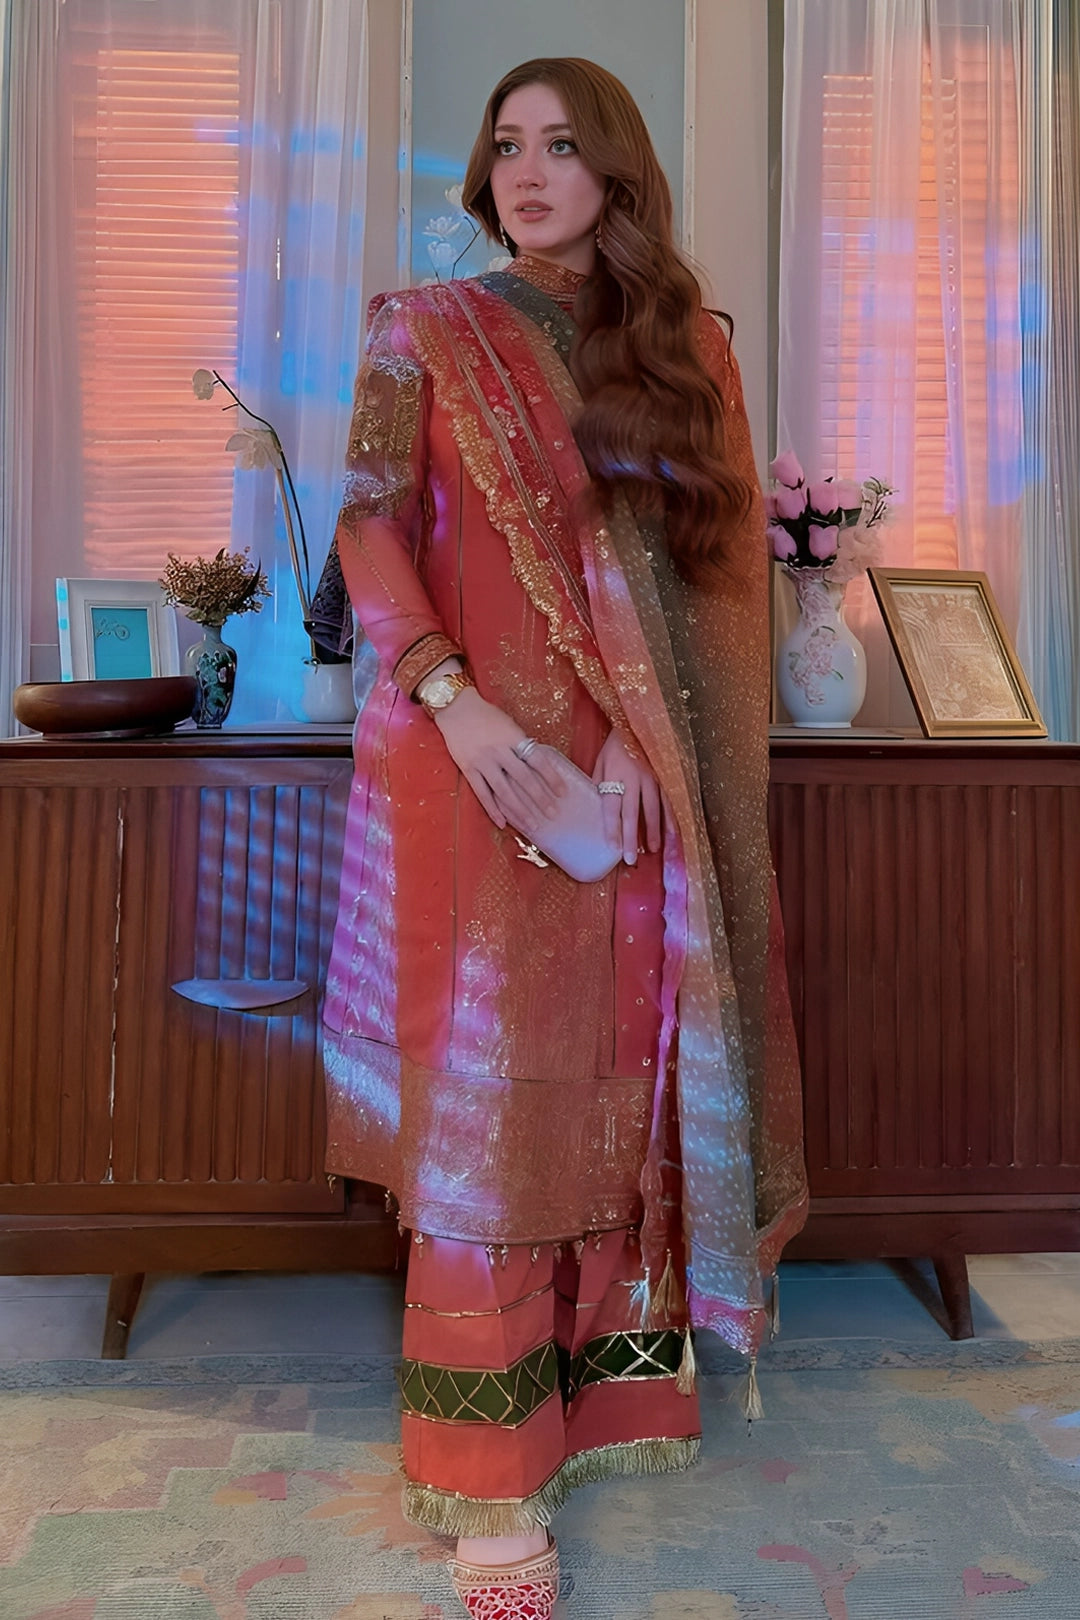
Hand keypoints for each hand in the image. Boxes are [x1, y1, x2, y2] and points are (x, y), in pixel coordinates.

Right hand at [433, 688, 564, 829]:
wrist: (456, 708)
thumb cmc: (486, 715)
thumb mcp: (508, 724)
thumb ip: (520, 744)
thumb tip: (537, 766)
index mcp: (512, 737)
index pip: (537, 760)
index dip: (551, 778)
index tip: (562, 792)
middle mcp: (499, 751)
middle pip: (523, 779)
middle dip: (540, 799)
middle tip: (552, 814)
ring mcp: (482, 761)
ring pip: (504, 791)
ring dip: (520, 810)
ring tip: (532, 825)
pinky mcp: (468, 769)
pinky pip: (482, 793)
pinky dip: (493, 809)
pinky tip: (503, 823)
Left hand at [592, 730, 660, 864]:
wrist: (638, 724)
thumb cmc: (615, 746)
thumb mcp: (600, 761)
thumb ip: (598, 784)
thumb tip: (595, 808)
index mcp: (614, 774)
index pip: (611, 806)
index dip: (612, 828)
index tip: (612, 847)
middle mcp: (633, 778)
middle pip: (631, 812)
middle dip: (631, 837)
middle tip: (631, 858)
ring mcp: (652, 777)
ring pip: (653, 809)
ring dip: (653, 831)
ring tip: (652, 850)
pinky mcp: (665, 776)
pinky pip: (668, 800)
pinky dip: (671, 817)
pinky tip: (673, 832)